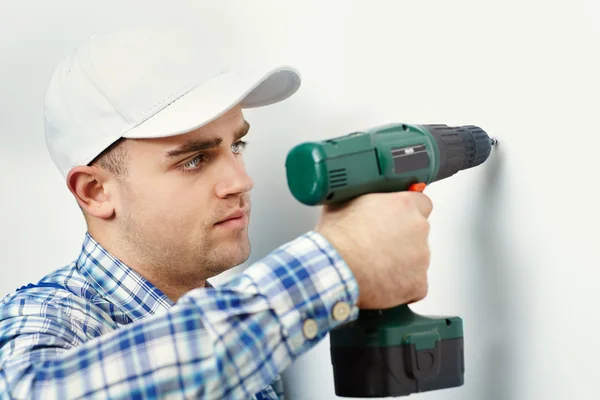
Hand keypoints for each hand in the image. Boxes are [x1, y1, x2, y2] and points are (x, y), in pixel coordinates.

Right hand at [314, 191, 432, 308]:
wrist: (334, 270)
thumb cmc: (336, 239)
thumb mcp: (343, 202)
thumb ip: (362, 197)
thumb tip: (357, 196)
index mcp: (403, 205)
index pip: (421, 203)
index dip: (406, 212)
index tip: (397, 218)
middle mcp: (417, 228)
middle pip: (418, 232)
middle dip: (402, 239)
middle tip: (378, 244)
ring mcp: (421, 257)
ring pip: (416, 259)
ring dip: (401, 262)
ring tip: (374, 265)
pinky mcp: (418, 283)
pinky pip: (414, 284)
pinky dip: (400, 286)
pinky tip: (380, 282)